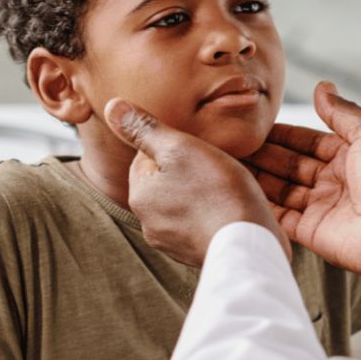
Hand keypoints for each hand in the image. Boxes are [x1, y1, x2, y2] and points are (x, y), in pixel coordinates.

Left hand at [104, 99, 291, 266]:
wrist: (248, 244)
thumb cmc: (219, 193)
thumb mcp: (181, 148)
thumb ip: (145, 128)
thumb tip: (112, 107)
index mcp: (140, 195)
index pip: (147, 157)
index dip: (175, 146)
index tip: (199, 147)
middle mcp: (149, 223)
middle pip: (165, 182)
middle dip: (187, 171)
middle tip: (216, 165)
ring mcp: (173, 242)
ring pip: (183, 204)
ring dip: (200, 194)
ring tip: (226, 187)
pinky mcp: (196, 252)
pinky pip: (199, 224)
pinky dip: (211, 215)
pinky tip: (229, 209)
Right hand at [245, 82, 360, 287]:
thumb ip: (342, 111)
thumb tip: (322, 87)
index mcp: (352, 154)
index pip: (307, 140)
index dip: (281, 133)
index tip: (254, 126)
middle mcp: (336, 180)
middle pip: (290, 163)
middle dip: (263, 154)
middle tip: (232, 144)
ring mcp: (323, 206)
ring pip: (281, 188)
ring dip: (257, 177)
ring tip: (228, 163)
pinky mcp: (312, 231)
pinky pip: (280, 216)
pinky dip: (261, 205)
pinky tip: (239, 192)